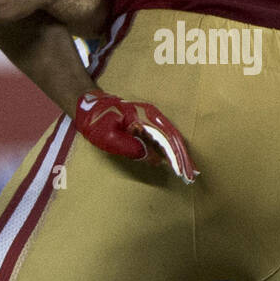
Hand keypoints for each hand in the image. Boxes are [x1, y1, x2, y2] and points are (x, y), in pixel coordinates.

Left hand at [74, 91, 197, 184]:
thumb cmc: (96, 121)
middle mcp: (152, 115)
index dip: (176, 157)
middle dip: (183, 157)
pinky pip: (163, 136)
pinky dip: (170, 149)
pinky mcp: (147, 122)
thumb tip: (154, 159)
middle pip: (173, 137)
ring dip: (179, 154)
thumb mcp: (109, 138)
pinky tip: (174, 160)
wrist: (87, 105)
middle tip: (192, 176)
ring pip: (170, 137)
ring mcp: (150, 118)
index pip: (167, 139)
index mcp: (144, 117)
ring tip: (187, 171)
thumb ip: (131, 148)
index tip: (183, 172)